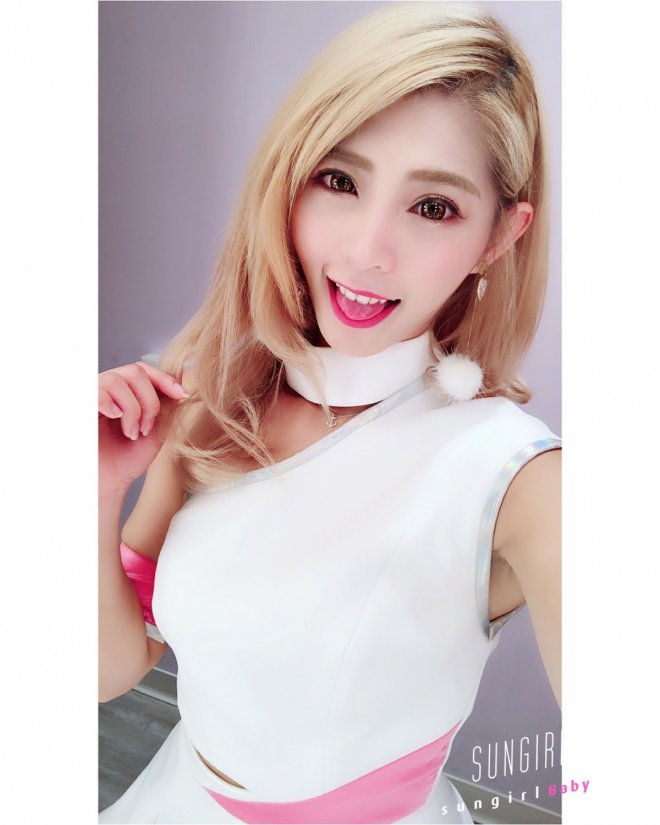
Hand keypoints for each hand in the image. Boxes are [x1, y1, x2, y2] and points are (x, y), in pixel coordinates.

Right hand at [99, 361, 188, 499]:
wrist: (107, 484)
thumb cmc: (127, 460)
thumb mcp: (155, 429)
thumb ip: (165, 404)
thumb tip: (181, 376)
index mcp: (123, 392)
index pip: (143, 370)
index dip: (164, 378)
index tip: (182, 394)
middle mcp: (105, 389)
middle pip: (135, 371)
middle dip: (150, 401)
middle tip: (146, 428)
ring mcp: (90, 395)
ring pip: (118, 380)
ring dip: (133, 408)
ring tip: (131, 433)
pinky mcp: (78, 407)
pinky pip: (95, 391)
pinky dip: (110, 403)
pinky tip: (115, 418)